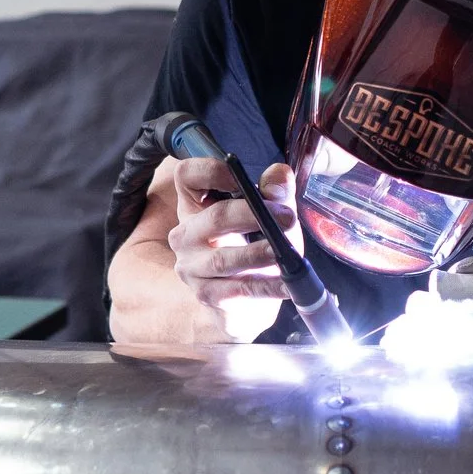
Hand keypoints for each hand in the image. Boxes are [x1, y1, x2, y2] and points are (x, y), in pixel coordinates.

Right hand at [165, 156, 295, 307]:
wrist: (246, 303)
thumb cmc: (255, 249)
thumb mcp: (270, 217)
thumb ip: (276, 193)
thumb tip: (280, 175)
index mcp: (196, 205)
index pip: (188, 176)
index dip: (211, 171)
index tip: (239, 175)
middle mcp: (186, 234)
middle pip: (214, 216)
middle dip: (253, 214)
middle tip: (286, 216)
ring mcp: (192, 267)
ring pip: (223, 258)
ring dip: (257, 254)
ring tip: (282, 251)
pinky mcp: (205, 294)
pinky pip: (237, 289)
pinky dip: (264, 287)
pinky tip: (285, 284)